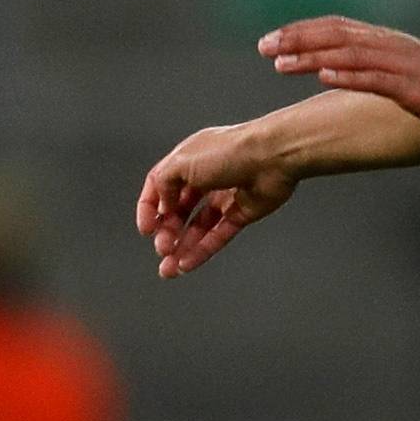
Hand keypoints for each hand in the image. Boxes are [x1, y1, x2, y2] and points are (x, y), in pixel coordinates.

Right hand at [137, 122, 300, 277]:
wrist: (273, 158)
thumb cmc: (230, 152)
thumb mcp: (181, 163)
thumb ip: (164, 185)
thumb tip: (161, 208)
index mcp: (186, 162)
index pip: (159, 187)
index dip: (149, 209)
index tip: (146, 230)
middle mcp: (204, 180)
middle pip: (179, 212)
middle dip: (168, 233)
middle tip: (162, 249)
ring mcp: (224, 198)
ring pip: (198, 228)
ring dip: (182, 248)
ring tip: (169, 268)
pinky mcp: (242, 214)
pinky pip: (218, 235)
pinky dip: (202, 250)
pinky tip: (187, 263)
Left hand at [259, 16, 419, 135]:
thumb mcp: (408, 73)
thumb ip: (377, 67)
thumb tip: (342, 69)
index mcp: (387, 42)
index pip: (336, 28)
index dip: (301, 31)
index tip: (272, 41)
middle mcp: (390, 47)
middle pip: (335, 35)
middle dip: (295, 39)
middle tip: (263, 46)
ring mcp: (402, 66)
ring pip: (348, 54)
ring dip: (311, 56)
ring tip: (280, 63)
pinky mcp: (413, 87)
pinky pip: (375, 78)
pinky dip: (347, 75)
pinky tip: (323, 76)